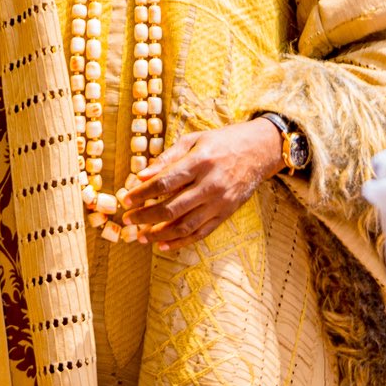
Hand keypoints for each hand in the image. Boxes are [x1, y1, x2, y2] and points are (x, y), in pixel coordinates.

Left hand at [117, 118, 282, 251]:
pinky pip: (201, 233)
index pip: (165, 182)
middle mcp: (210, 184)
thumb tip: (141, 176)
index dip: (142, 193)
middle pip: (172, 207)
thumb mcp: (194, 140)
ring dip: (160, 234)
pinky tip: (164, 245)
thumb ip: (167, 158)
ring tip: (142, 236)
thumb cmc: (223, 141)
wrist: (260, 150)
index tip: (126, 199)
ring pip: (185, 225)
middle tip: (128, 220)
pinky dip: (181, 242)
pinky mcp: (226, 213)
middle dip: (146, 216)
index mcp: (200, 162)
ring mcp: (220, 202)